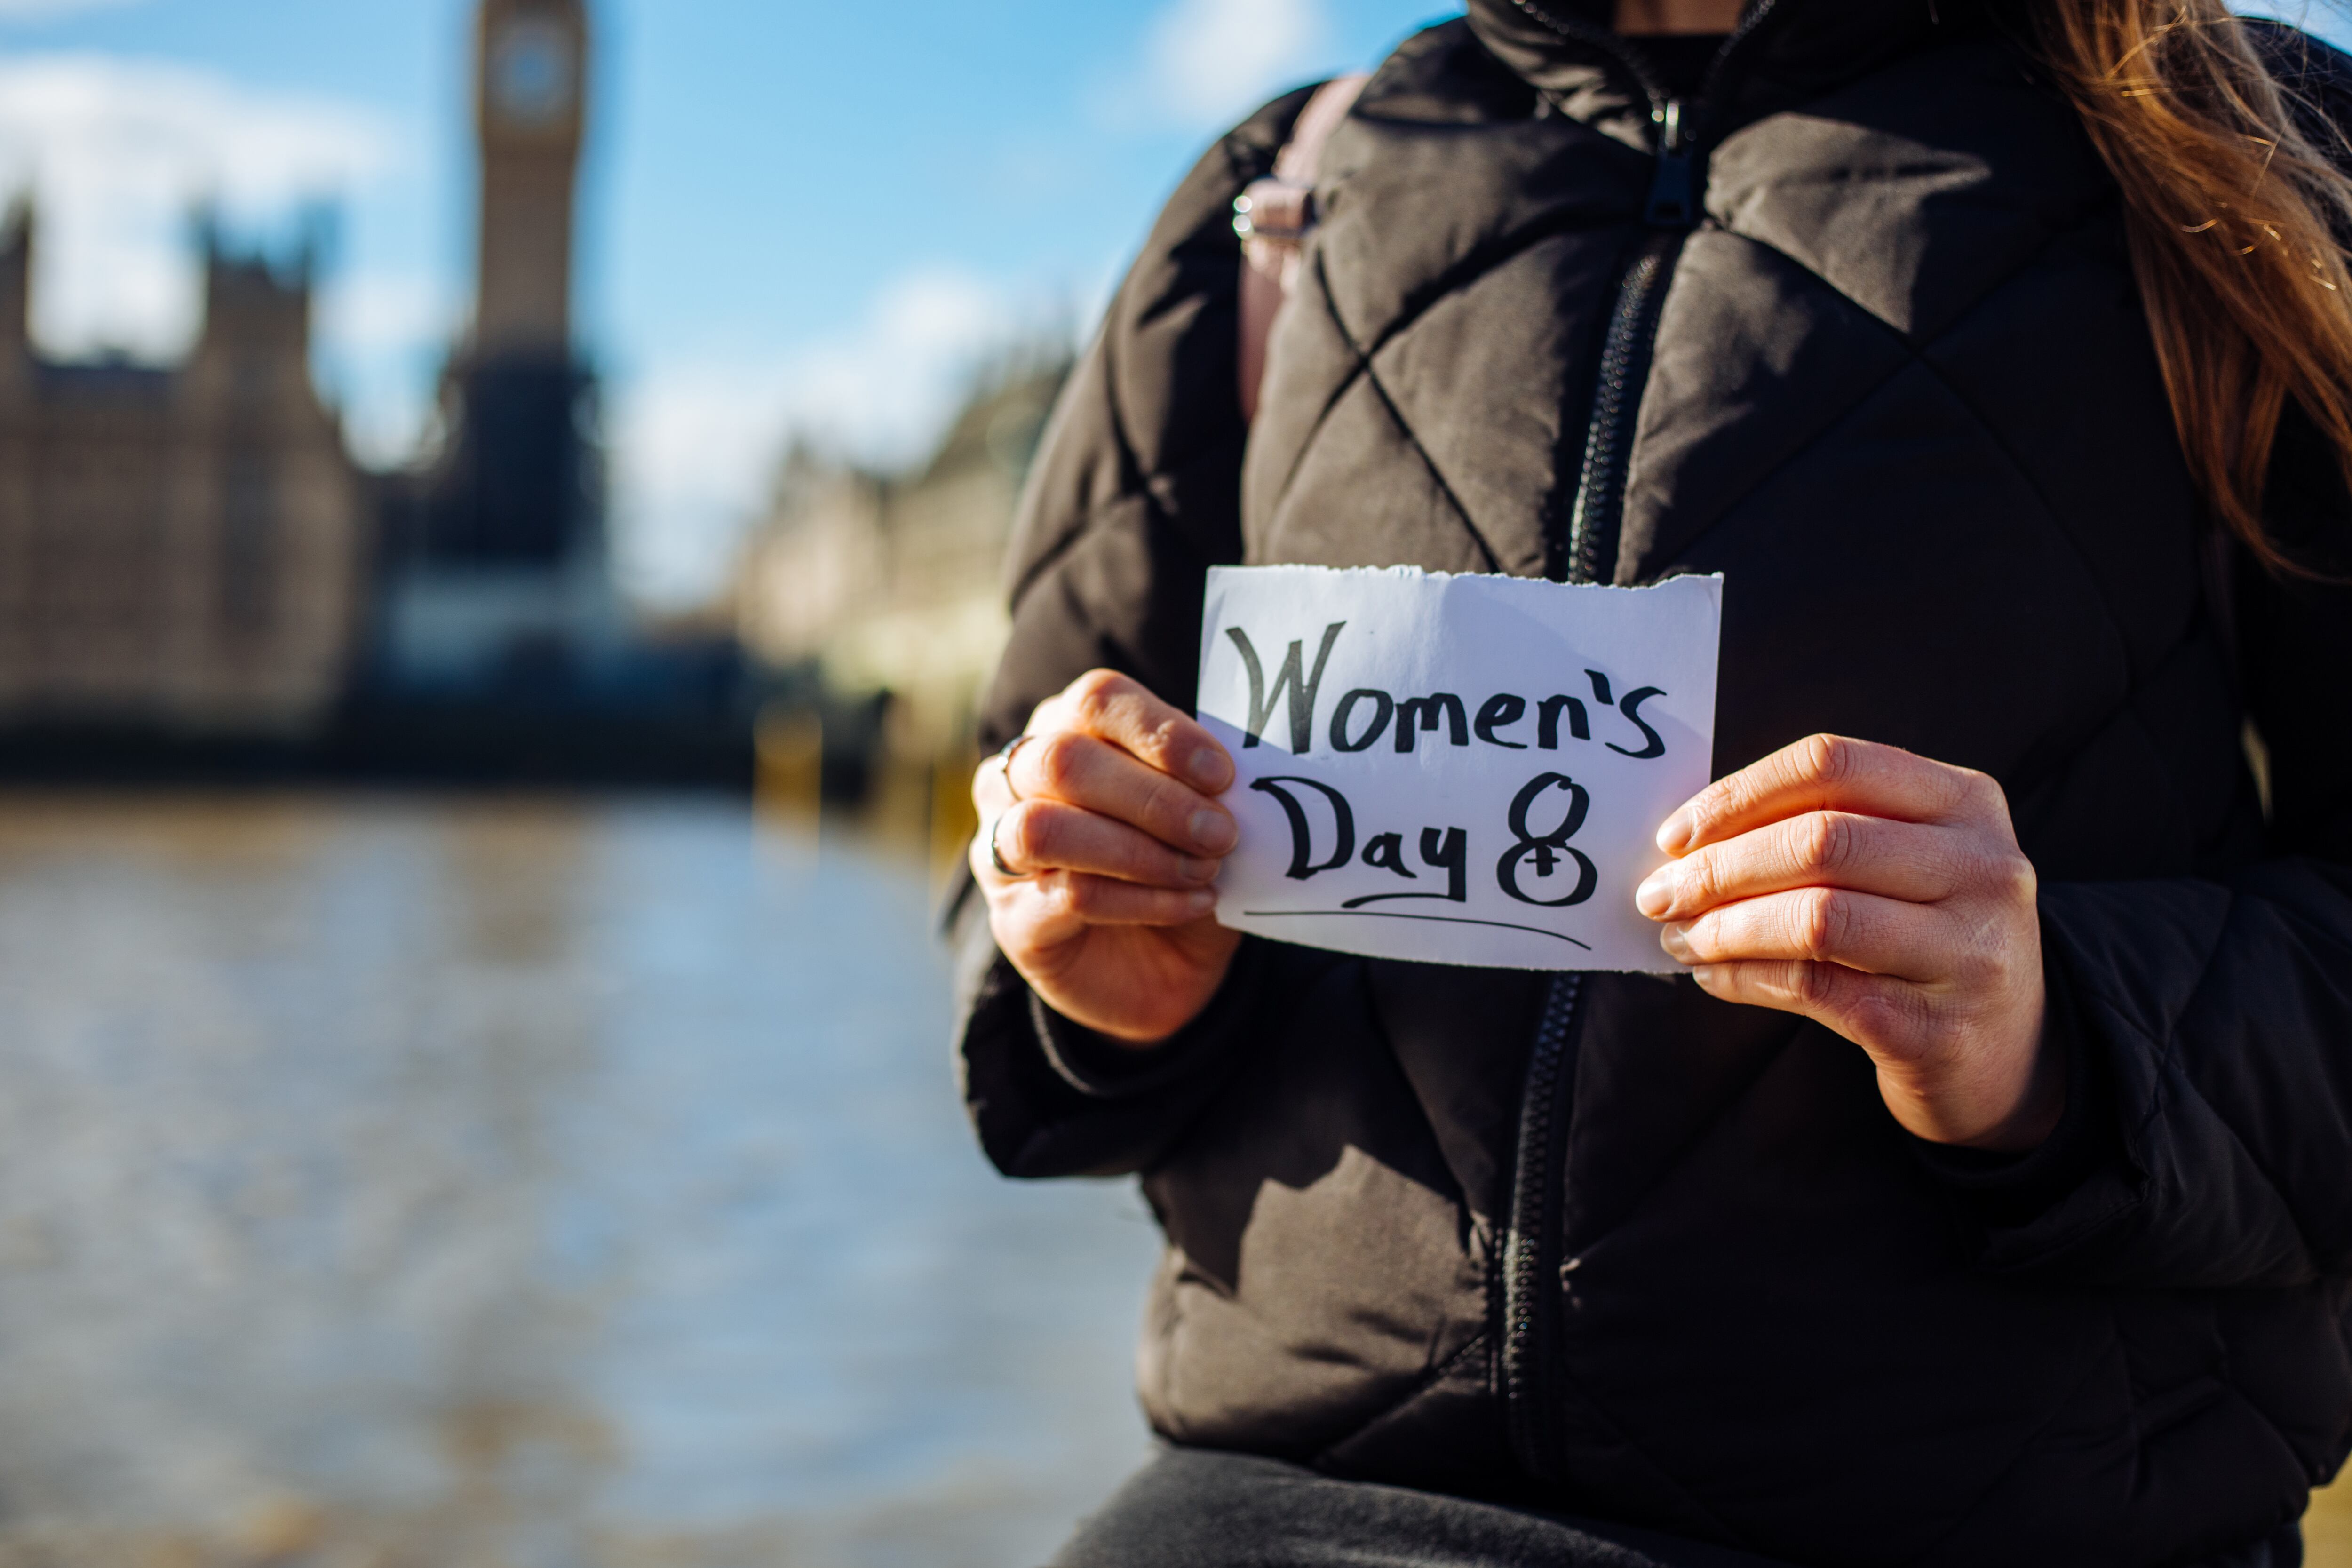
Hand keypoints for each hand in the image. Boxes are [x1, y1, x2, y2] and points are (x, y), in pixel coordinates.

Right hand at [972, 670, 1243, 1044]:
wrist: (1159, 968)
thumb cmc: (1178, 869)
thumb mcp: (1201, 818)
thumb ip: (1206, 787)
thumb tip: (1245, 771)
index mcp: (1067, 730)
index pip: (1095, 700)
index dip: (1158, 731)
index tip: (1221, 774)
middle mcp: (1016, 780)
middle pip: (1063, 760)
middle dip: (1153, 798)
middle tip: (1221, 832)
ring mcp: (1001, 850)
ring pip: (1045, 828)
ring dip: (1138, 851)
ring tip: (1204, 870)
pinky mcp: (1013, 919)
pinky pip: (1066, 895)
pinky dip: (1141, 900)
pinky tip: (1194, 904)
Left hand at [1635, 735, 2058, 1150]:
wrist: (2011, 1053)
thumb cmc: (1926, 937)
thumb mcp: (1904, 860)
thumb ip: (1822, 830)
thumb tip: (1689, 842)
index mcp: (1965, 801)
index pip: (1832, 763)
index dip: (1739, 795)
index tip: (1676, 834)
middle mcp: (1982, 867)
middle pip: (1819, 840)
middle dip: (1719, 867)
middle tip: (1659, 893)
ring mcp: (1969, 950)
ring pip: (1816, 917)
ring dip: (1725, 927)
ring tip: (1681, 937)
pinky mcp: (1937, 1027)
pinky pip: (1815, 988)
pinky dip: (1746, 978)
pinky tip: (1714, 976)